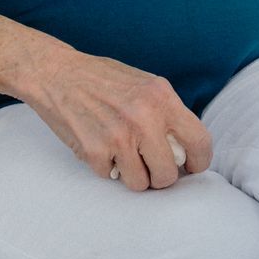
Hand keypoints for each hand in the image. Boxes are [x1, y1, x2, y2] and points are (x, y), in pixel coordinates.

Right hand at [23, 49, 213, 191]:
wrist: (58, 74)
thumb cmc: (104, 79)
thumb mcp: (146, 84)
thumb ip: (166, 113)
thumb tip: (186, 148)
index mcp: (162, 97)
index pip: (200, 141)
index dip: (199, 162)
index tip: (190, 167)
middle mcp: (144, 117)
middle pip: (168, 174)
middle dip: (161, 178)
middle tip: (152, 168)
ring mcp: (119, 136)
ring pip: (140, 184)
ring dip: (133, 176)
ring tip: (124, 157)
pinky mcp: (94, 151)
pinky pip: (110, 177)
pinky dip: (106, 167)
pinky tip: (100, 145)